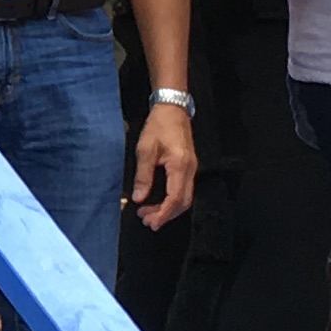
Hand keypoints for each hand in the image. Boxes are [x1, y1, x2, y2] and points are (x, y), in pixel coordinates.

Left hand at [130, 101, 197, 225]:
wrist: (172, 109)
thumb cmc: (158, 125)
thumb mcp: (145, 149)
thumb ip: (143, 176)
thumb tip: (139, 198)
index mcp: (180, 165)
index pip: (175, 198)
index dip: (163, 213)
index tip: (151, 221)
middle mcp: (190, 170)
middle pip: (183, 202)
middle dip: (166, 215)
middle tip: (147, 221)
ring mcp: (191, 168)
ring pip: (185, 198)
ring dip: (169, 209)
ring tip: (150, 214)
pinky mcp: (188, 167)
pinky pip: (184, 190)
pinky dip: (172, 200)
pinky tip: (159, 202)